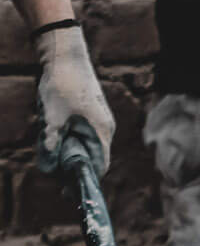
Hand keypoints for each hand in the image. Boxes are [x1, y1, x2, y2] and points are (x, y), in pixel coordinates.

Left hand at [35, 25, 114, 168]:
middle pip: (93, 156)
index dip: (86, 180)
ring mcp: (99, 119)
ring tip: (50, 153)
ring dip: (69, 152)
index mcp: (101, 131)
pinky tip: (54, 136)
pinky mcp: (91, 112)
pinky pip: (83, 133)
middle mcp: (104, 128)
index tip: (69, 191)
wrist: (65, 54)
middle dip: (74, 167)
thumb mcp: (51, 117)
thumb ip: (51, 144)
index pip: (100, 165)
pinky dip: (70, 140)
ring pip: (86, 144)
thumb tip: (49, 168)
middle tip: (54, 176)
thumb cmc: (61, 85)